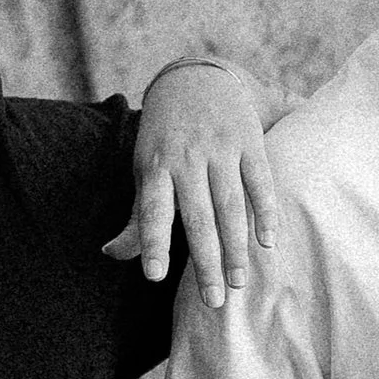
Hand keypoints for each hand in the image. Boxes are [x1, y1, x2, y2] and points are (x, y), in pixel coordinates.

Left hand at [108, 59, 278, 306]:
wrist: (197, 77)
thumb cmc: (165, 137)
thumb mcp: (144, 169)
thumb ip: (136, 216)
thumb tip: (111, 254)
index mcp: (155, 167)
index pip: (153, 211)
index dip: (153, 243)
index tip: (153, 276)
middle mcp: (187, 158)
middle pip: (198, 218)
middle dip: (206, 262)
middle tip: (214, 301)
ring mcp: (220, 149)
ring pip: (230, 206)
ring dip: (237, 247)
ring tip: (240, 282)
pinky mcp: (248, 142)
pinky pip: (259, 182)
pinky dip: (265, 212)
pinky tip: (267, 242)